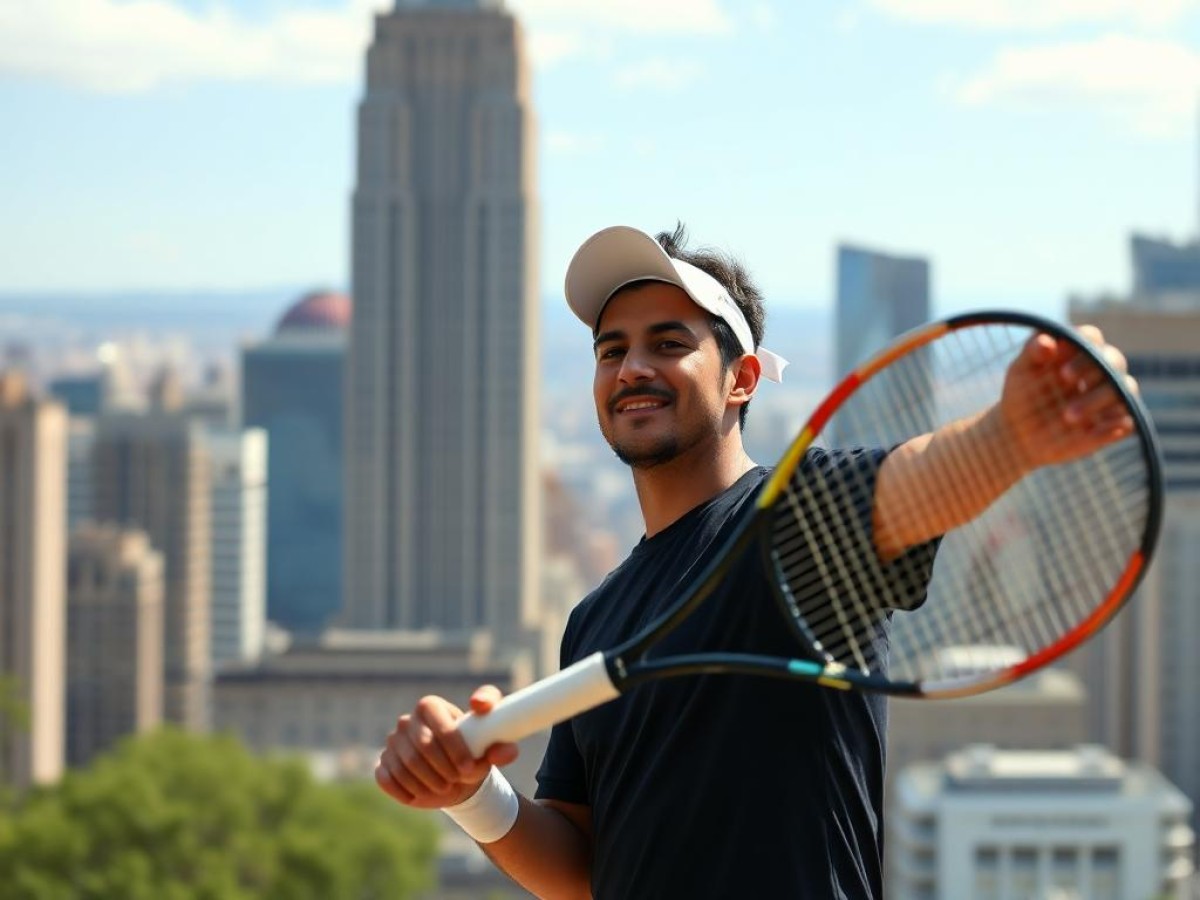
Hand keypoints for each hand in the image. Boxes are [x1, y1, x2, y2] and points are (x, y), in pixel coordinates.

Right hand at [374, 685, 519, 809]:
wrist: (457, 776)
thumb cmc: (475, 751)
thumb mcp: (493, 745)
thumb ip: (503, 746)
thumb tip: (504, 751)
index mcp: (431, 707)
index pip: (438, 721)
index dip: (454, 746)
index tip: (469, 768)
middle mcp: (408, 721)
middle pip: (421, 746)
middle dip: (443, 768)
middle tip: (458, 781)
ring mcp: (392, 743)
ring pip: (405, 766)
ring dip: (428, 783)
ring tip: (446, 788)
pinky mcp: (383, 764)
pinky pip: (388, 780)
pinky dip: (407, 792)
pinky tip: (423, 795)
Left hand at [999, 324, 1137, 470]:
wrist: (1021, 433)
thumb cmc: (1022, 394)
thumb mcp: (1021, 372)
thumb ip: (1032, 353)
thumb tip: (1048, 342)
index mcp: (1080, 351)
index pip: (1092, 337)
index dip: (1082, 344)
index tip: (1060, 362)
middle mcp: (1101, 370)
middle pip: (1114, 359)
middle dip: (1092, 368)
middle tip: (1063, 380)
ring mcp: (1110, 396)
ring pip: (1124, 389)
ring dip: (1096, 400)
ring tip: (1067, 416)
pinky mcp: (1114, 423)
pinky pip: (1126, 421)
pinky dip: (1112, 426)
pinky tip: (1089, 433)